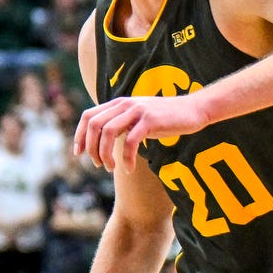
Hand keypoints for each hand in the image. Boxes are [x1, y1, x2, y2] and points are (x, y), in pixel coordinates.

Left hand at [73, 93, 209, 171]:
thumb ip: (120, 124)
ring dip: (105, 154)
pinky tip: (128, 169)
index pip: (88, 116)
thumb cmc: (164, 118)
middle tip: (98, 165)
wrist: (194, 110)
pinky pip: (130, 142)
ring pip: (108, 132)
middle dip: (91, 148)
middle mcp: (125, 104)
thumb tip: (100, 140)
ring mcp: (138, 111)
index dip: (79, 135)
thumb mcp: (136, 118)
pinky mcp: (150, 120)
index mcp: (118, 103)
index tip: (78, 153)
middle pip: (94, 125)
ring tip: (111, 168)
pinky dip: (126, 158)